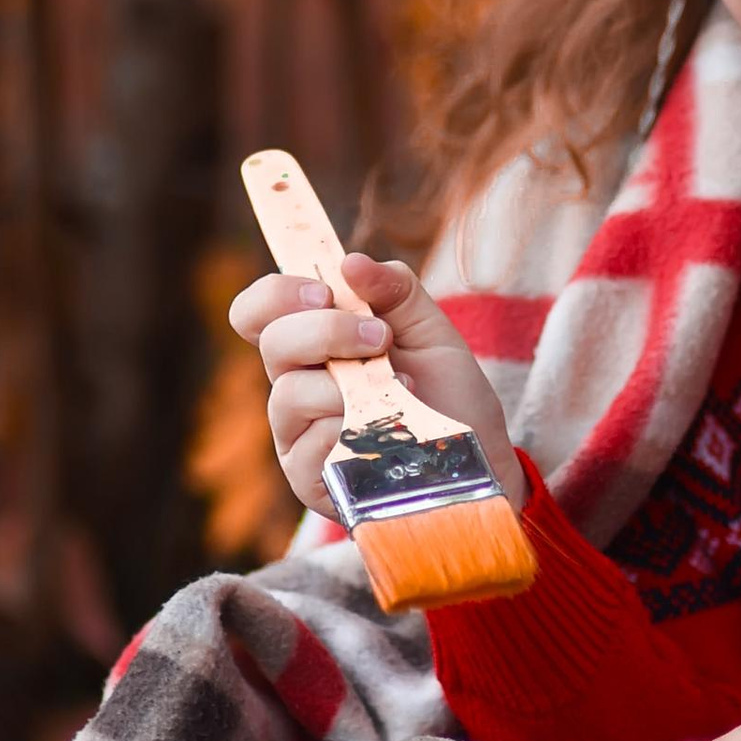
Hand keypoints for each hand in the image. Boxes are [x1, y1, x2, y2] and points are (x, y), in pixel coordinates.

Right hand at [230, 252, 524, 523]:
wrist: (481, 465)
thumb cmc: (450, 398)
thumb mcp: (433, 331)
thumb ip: (395, 289)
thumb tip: (348, 261)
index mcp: (315, 345)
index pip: (259, 311)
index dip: (277, 292)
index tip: (325, 290)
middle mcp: (296, 385)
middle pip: (272, 343)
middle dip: (327, 330)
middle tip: (382, 338)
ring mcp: (298, 434)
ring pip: (288, 393)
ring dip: (351, 384)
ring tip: (405, 391)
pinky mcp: (308, 479)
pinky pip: (311, 444)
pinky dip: (355, 429)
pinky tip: (393, 432)